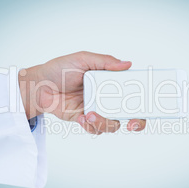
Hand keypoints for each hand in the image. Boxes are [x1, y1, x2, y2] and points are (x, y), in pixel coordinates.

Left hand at [18, 51, 145, 133]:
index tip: (149, 105)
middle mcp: (107, 97)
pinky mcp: (84, 119)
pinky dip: (90, 125)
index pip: (133, 91)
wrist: (39, 85)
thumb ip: (105, 62)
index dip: (144, 100)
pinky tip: (81, 117)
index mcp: (110, 82)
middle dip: (136, 122)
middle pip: (130, 114)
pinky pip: (94, 128)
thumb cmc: (60, 69)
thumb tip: (127, 64)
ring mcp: (97, 109)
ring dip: (105, 123)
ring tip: (90, 114)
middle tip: (132, 124)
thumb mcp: (83, 59)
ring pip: (112, 124)